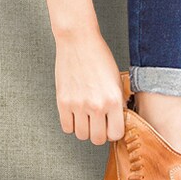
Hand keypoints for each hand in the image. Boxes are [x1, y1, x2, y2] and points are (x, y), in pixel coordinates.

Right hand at [53, 29, 125, 144]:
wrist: (78, 41)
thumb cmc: (99, 57)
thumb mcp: (116, 79)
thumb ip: (117, 102)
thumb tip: (116, 121)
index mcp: (113, 99)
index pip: (116, 134)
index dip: (113, 132)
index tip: (110, 126)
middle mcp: (96, 105)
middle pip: (97, 139)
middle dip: (98, 133)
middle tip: (97, 122)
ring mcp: (78, 105)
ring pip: (81, 135)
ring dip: (84, 128)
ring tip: (86, 116)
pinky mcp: (63, 102)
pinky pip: (66, 127)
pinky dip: (71, 124)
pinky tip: (75, 113)